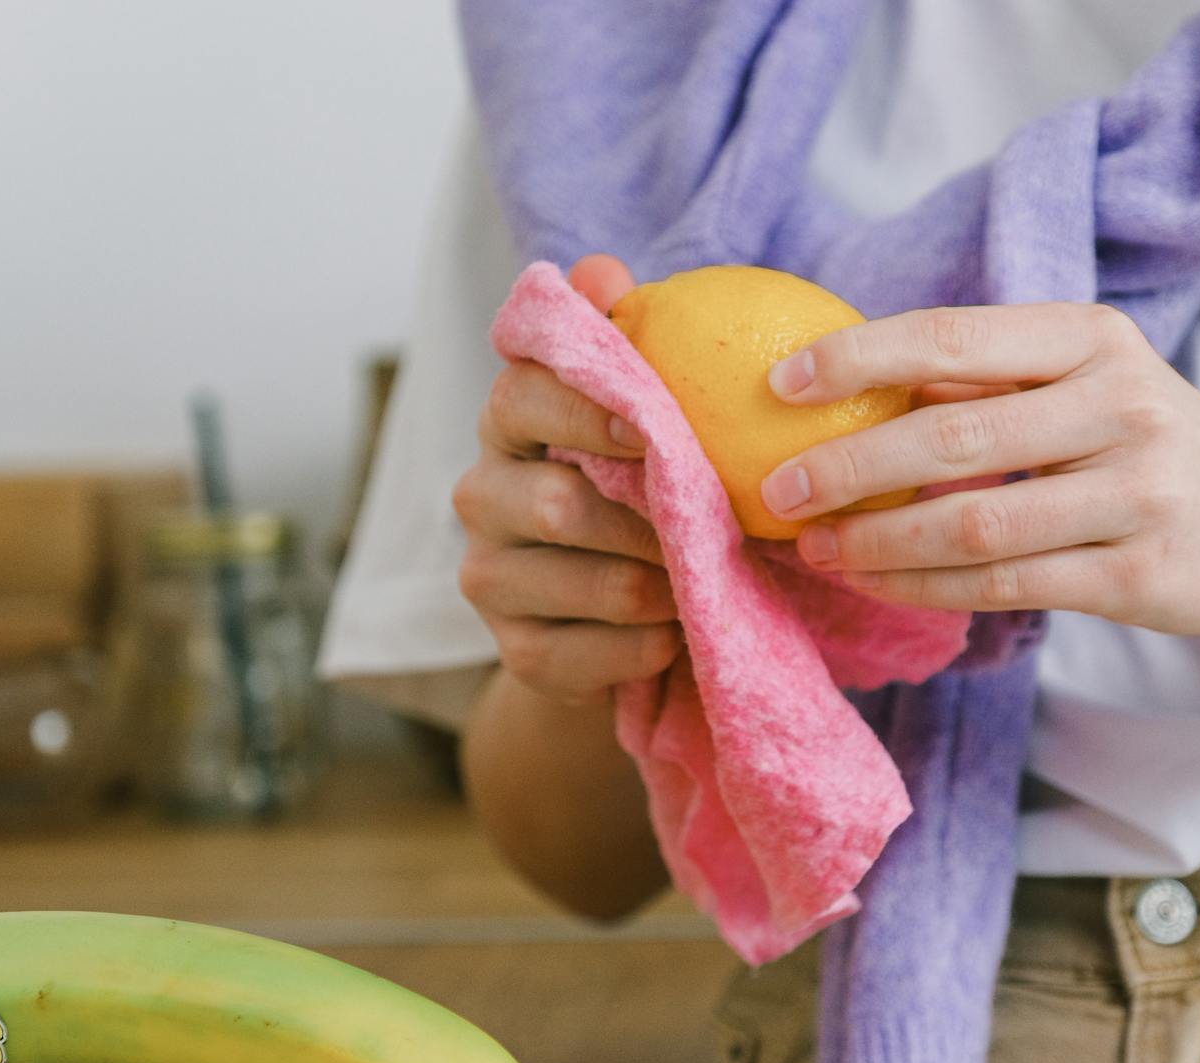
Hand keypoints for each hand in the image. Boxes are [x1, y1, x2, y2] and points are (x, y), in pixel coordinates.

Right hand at [453, 256, 683, 702]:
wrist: (613, 612)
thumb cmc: (635, 484)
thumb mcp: (637, 412)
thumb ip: (622, 339)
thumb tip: (600, 269)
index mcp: (508, 423)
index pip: (522, 397)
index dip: (586, 409)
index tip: (655, 426)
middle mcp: (481, 496)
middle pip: (558, 507)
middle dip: (652, 521)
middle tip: (718, 524)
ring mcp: (488, 578)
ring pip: (599, 585)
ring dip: (671, 586)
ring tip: (711, 579)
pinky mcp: (515, 651)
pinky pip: (598, 654)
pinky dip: (652, 646)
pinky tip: (675, 634)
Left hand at [757, 303, 1199, 639]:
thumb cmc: (1149, 446)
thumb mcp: (1088, 386)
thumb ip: (985, 384)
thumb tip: (845, 385)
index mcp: (1093, 339)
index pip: (953, 337)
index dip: (858, 358)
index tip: (780, 383)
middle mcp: (1121, 406)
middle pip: (952, 438)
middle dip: (848, 467)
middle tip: (777, 490)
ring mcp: (1137, 493)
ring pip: (973, 524)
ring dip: (877, 541)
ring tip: (815, 547)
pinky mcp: (1137, 575)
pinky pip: (1003, 584)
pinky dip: (924, 586)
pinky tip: (874, 581)